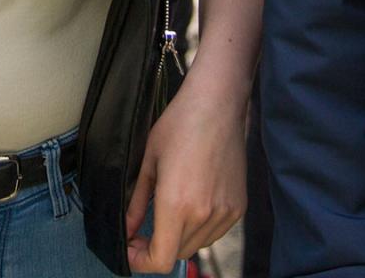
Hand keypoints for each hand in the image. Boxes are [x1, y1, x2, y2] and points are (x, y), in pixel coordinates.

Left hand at [125, 60, 248, 273]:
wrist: (218, 103)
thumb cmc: (180, 124)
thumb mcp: (149, 161)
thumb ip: (135, 203)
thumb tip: (126, 230)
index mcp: (177, 204)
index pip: (161, 261)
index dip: (141, 261)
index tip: (132, 247)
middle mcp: (203, 214)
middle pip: (177, 254)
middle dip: (156, 247)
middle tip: (144, 228)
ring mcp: (225, 212)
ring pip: (196, 244)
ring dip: (179, 237)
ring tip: (170, 210)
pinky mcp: (238, 205)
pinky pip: (214, 231)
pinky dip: (200, 227)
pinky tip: (193, 201)